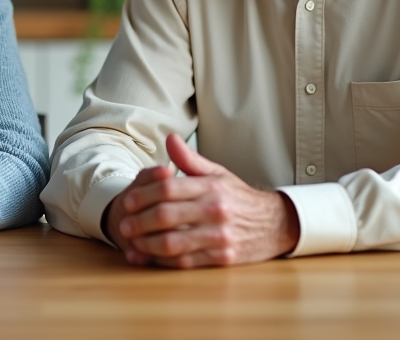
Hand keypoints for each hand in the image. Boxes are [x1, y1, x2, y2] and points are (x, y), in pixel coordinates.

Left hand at [104, 134, 299, 268]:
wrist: (275, 224)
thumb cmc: (238, 197)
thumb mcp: (218, 173)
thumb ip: (190, 159)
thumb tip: (170, 139)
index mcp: (211, 187)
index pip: (168, 188)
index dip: (143, 195)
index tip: (128, 201)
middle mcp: (215, 210)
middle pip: (166, 216)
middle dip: (140, 222)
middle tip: (124, 226)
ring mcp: (220, 236)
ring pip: (174, 243)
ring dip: (148, 245)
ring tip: (133, 243)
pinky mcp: (223, 258)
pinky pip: (187, 262)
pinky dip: (165, 261)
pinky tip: (152, 257)